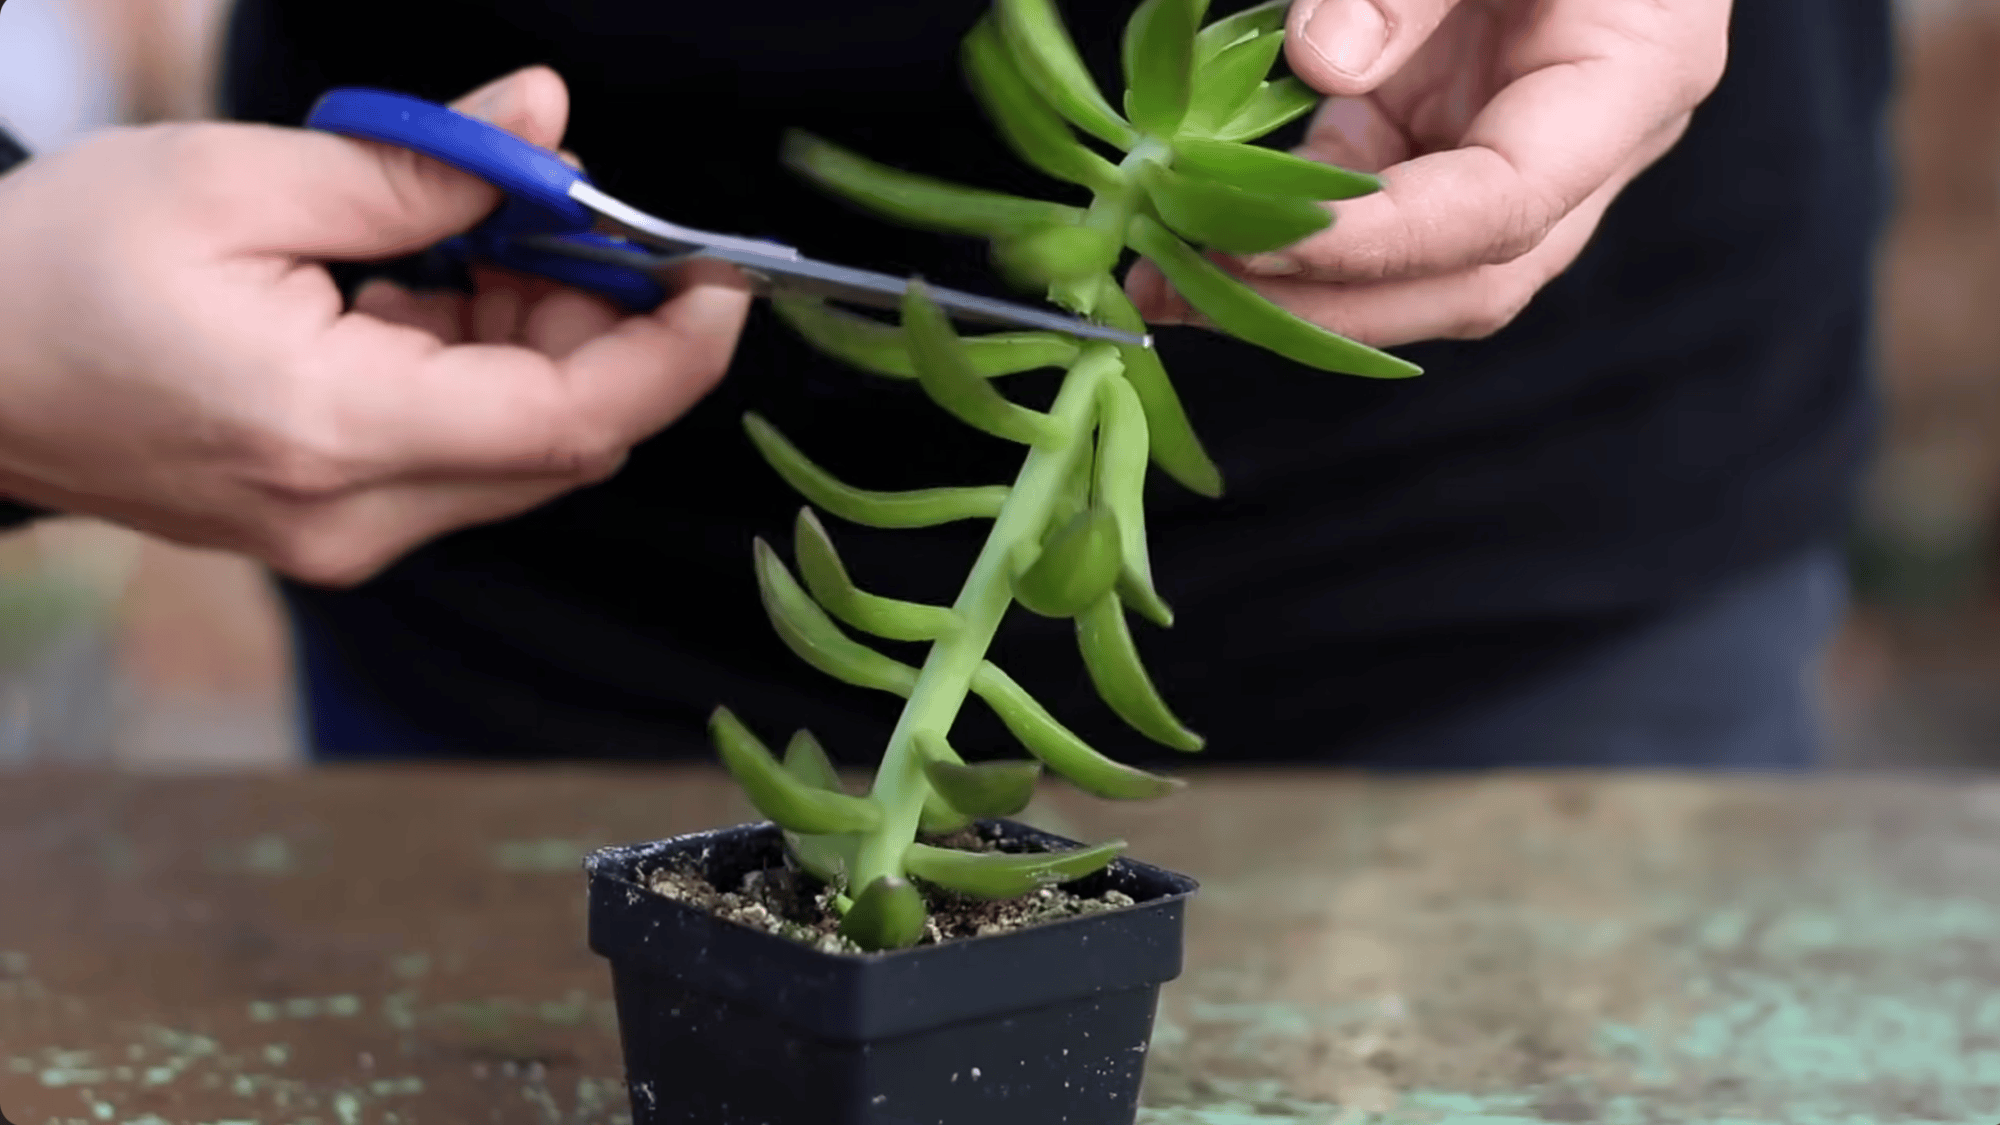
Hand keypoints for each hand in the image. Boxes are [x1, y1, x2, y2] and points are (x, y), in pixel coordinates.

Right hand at [0, 66, 750, 585]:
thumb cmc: (53, 269)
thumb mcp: (234, 181)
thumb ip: (416, 165)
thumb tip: (547, 124)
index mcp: (333, 430)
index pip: (573, 418)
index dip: (672, 352)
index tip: (721, 277)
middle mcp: (355, 515)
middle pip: (565, 438)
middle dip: (606, 324)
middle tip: (577, 214)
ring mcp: (345, 536)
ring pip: (522, 448)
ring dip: (545, 340)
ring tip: (485, 234)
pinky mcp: (334, 526)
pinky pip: (463, 454)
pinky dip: (486, 369)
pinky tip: (435, 288)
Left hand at [1129, 0, 1730, 346]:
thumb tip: (1322, 61)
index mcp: (1632, 78)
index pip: (1509, 205)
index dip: (1382, 241)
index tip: (1257, 239)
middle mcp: (1590, 145)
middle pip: (1468, 279)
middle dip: (1324, 306)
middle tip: (1185, 288)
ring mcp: (1520, 152)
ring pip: (1417, 272)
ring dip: (1293, 290)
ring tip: (1169, 278)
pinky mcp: (1453, 140)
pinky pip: (1373, 213)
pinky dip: (1289, 229)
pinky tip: (1203, 226)